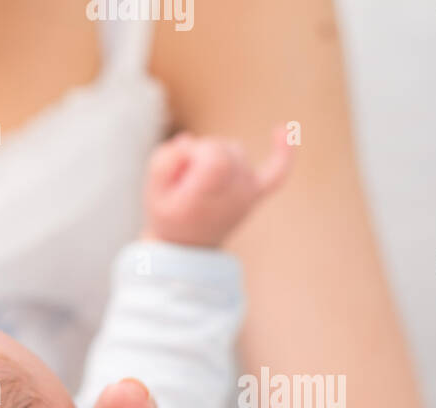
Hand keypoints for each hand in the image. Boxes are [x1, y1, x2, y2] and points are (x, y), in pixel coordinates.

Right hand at [143, 123, 293, 246]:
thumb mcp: (153, 192)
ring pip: (237, 152)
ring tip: (199, 182)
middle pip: (224, 148)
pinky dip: (283, 152)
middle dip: (200, 154)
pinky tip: (282, 130)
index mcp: (208, 194)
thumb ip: (164, 161)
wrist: (187, 249)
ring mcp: (247, 194)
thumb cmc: (169, 217)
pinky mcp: (256, 194)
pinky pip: (277, 172)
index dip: (195, 151)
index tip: (181, 168)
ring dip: (216, 157)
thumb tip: (188, 141)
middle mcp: (233, 193)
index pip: (213, 152)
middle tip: (184, 181)